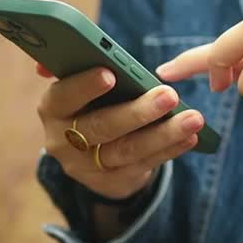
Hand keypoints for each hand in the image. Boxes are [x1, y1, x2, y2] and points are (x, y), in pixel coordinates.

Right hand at [36, 63, 203, 199]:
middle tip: (169, 95)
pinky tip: (190, 137)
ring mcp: (86, 166)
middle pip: (101, 127)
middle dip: (137, 112)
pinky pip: (144, 165)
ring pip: (127, 150)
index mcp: (52, 107)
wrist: (89, 152)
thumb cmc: (91, 102)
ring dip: (164, 134)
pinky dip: (170, 150)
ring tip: (193, 119)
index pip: (64, 96)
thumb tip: (49, 60)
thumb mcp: (79, 85)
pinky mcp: (111, 182)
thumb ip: (75, 66)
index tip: (110, 74)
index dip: (85, 86)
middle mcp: (63, 140)